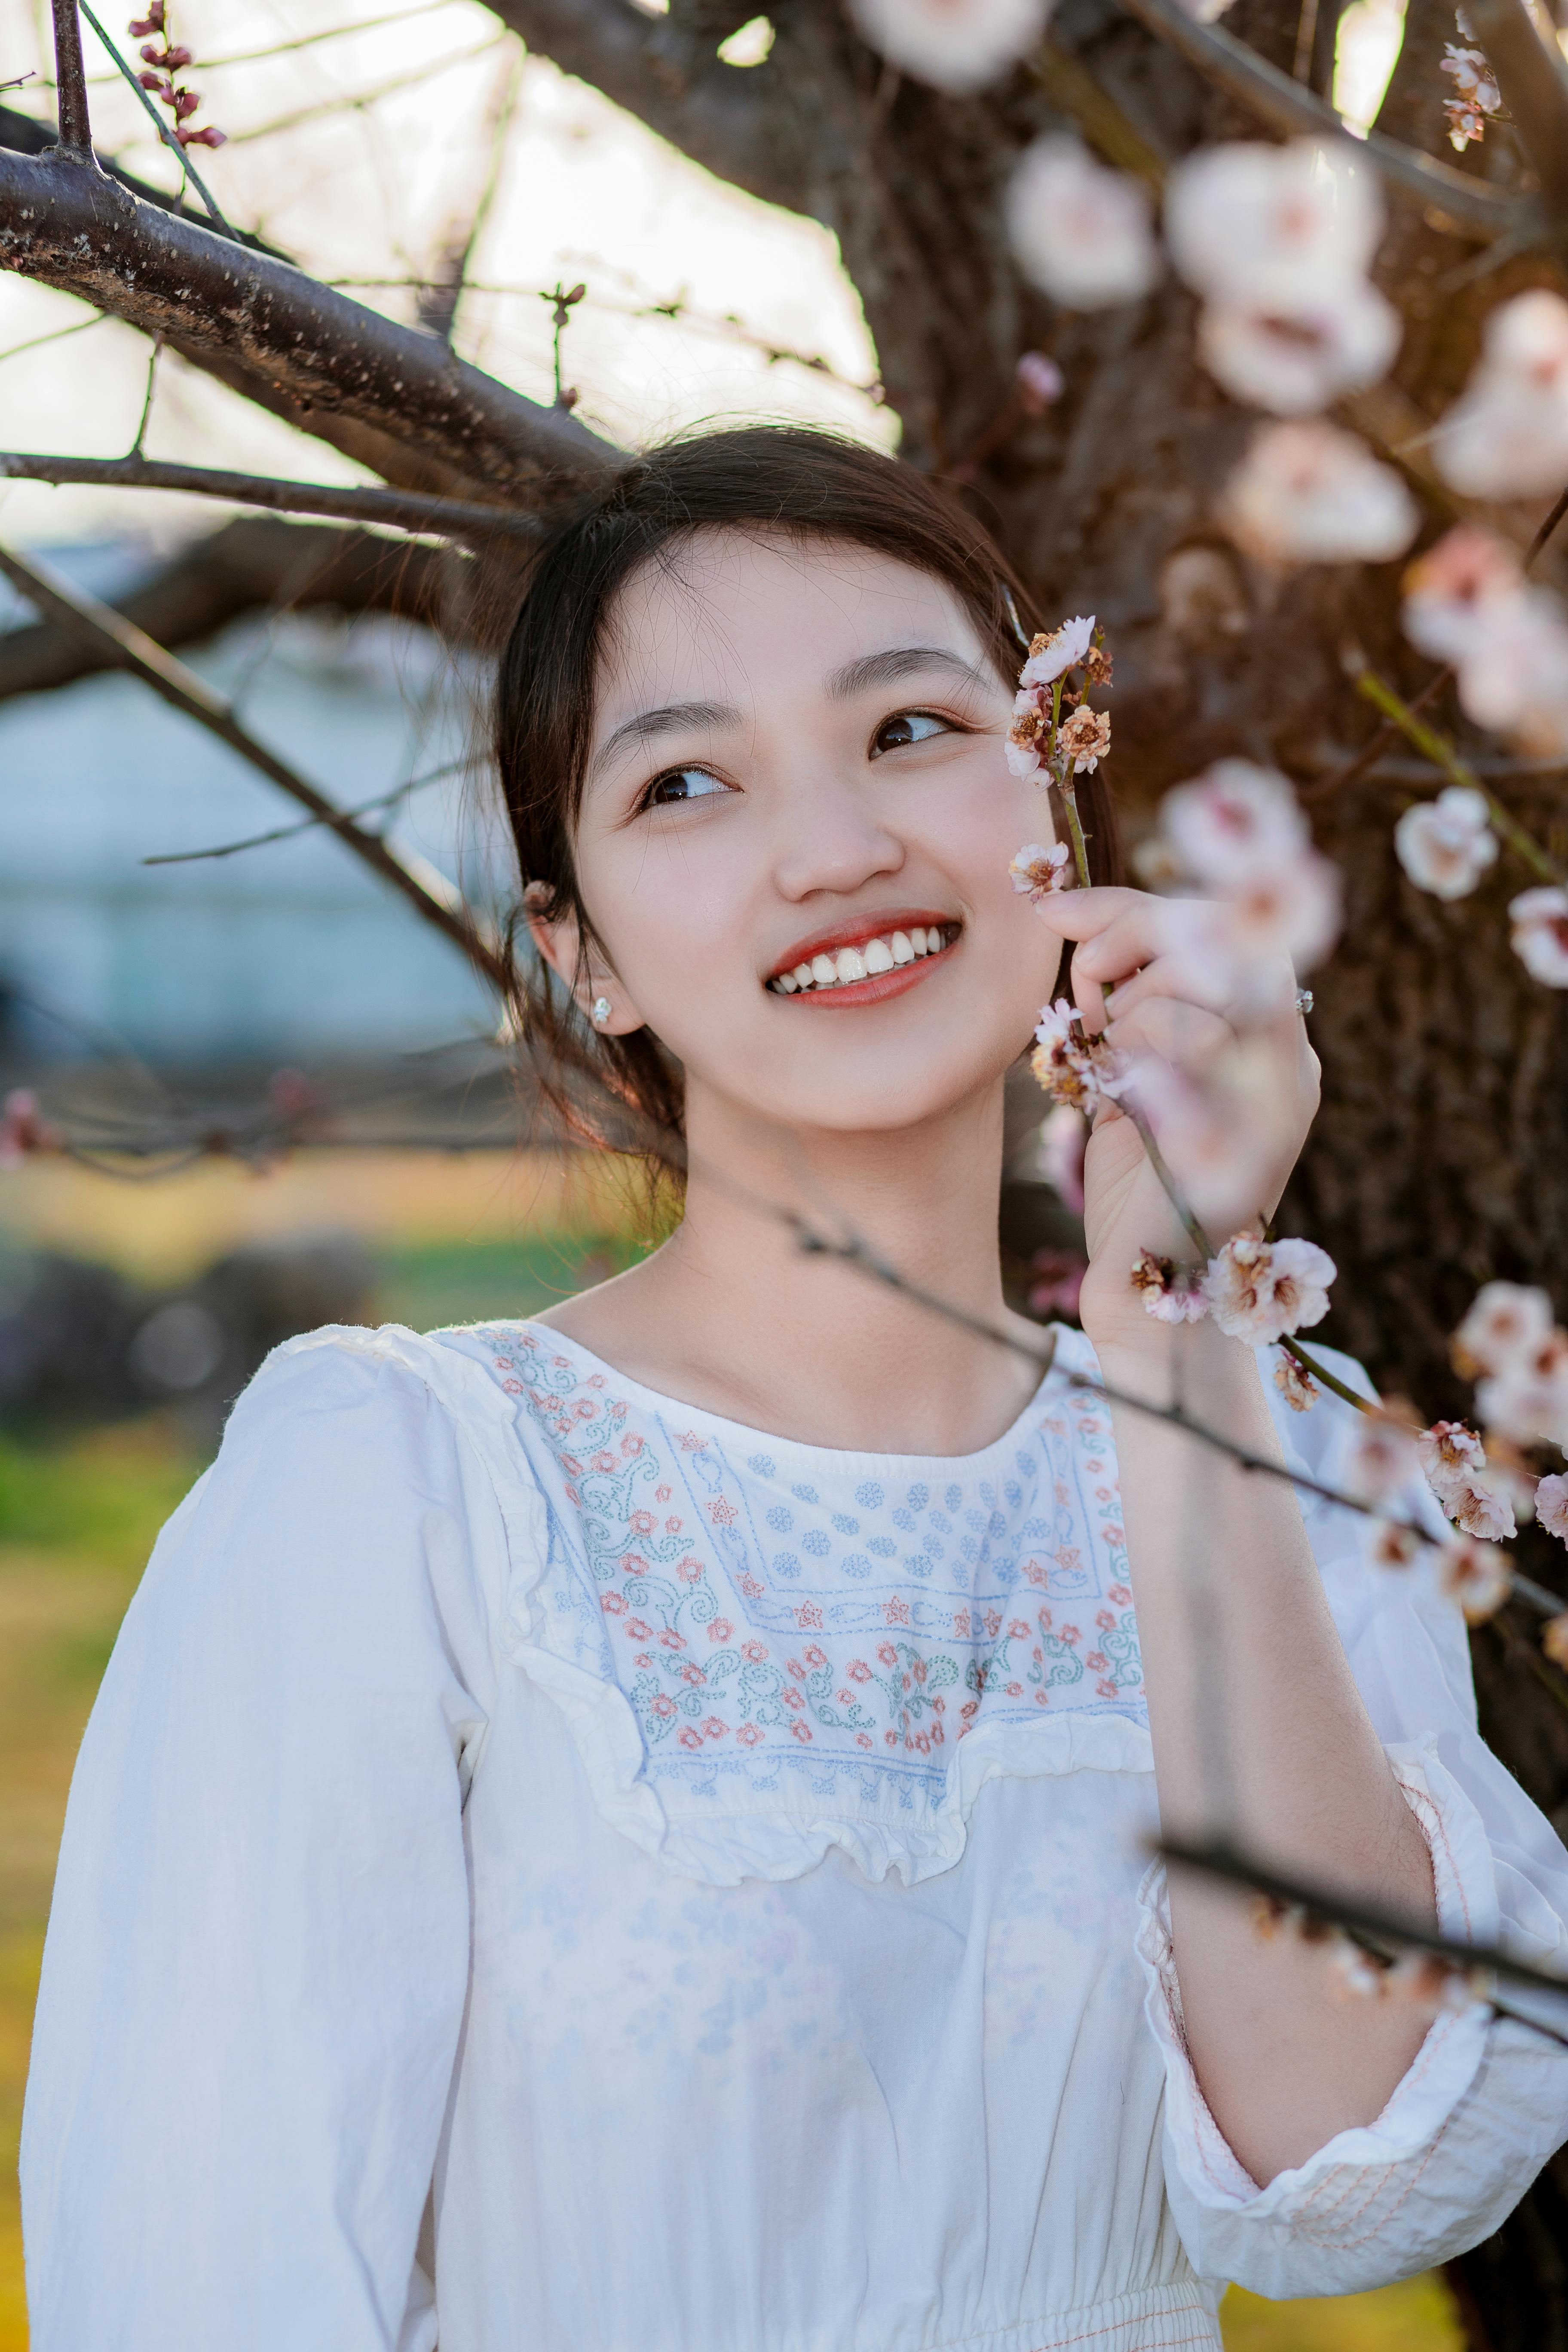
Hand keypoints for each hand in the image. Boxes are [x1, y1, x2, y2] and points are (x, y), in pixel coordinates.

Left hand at [1029, 887, 1319, 1351]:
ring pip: (1189, 984)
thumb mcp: (1127, 1068)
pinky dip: (1127, 1060)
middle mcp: (1289, 1059)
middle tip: (1087, 990)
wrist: (1148, 1291)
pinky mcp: (1248, 1121)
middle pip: (1217, 931)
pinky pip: (1177, 1037)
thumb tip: (1061, 909)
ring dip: (1123, 1017)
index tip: (1055, 909)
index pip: (1220, 923)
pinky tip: (1123, 1101)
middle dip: (1128, 939)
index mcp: (1270, 1038)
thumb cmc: (1134, 1181)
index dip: (1132, 904)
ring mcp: (1276, 1090)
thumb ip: (1121, 993)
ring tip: (1111, 1070)